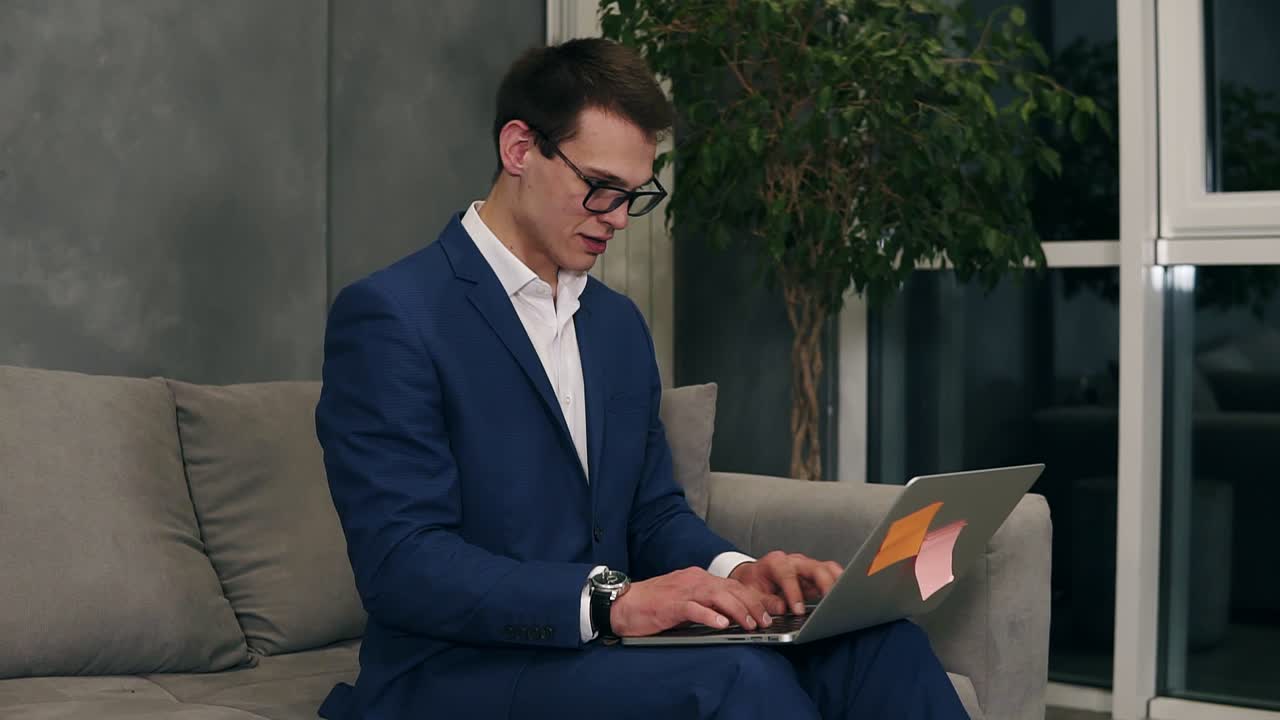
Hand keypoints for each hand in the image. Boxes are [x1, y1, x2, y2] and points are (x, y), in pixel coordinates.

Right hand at [610, 567, 776, 636]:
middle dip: (751, 605)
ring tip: (751, 624)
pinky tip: (722, 625)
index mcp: (697, 578)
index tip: (765, 612)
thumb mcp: (684, 599)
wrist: (623, 603)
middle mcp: (693, 580)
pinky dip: (710, 617)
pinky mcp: (671, 605)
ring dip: (738, 611)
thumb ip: (704, 603)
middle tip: (766, 621)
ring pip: (717, 596)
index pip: (731, 584)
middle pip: (730, 589)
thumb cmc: (653, 604)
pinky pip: (695, 609)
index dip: (751, 598)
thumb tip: (729, 616)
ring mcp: (682, 591)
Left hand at [729, 550, 844, 615]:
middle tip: (831, 602)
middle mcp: (794, 562)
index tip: (797, 610)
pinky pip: (832, 575)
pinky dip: (840, 584)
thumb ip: (765, 601)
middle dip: (824, 583)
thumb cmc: (752, 585)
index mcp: (775, 563)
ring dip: (837, 582)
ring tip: (844, 598)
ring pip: (827, 569)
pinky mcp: (816, 576)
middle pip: (814, 567)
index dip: (793, 593)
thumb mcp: (750, 594)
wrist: (753, 578)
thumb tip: (782, 609)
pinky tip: (845, 597)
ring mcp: (806, 567)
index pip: (787, 575)